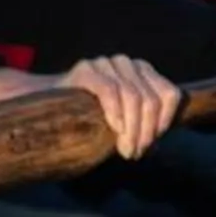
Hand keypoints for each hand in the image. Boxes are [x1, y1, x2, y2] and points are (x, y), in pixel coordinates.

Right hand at [0, 55, 180, 161]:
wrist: (46, 105)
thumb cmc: (87, 117)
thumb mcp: (122, 118)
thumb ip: (140, 124)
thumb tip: (158, 146)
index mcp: (143, 71)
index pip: (169, 94)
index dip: (164, 121)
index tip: (153, 144)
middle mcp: (127, 63)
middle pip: (150, 99)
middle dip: (145, 131)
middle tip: (135, 153)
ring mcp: (106, 63)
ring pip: (133, 97)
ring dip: (132, 129)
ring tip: (125, 150)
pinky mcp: (86, 69)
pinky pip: (109, 90)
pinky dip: (116, 113)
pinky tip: (114, 130)